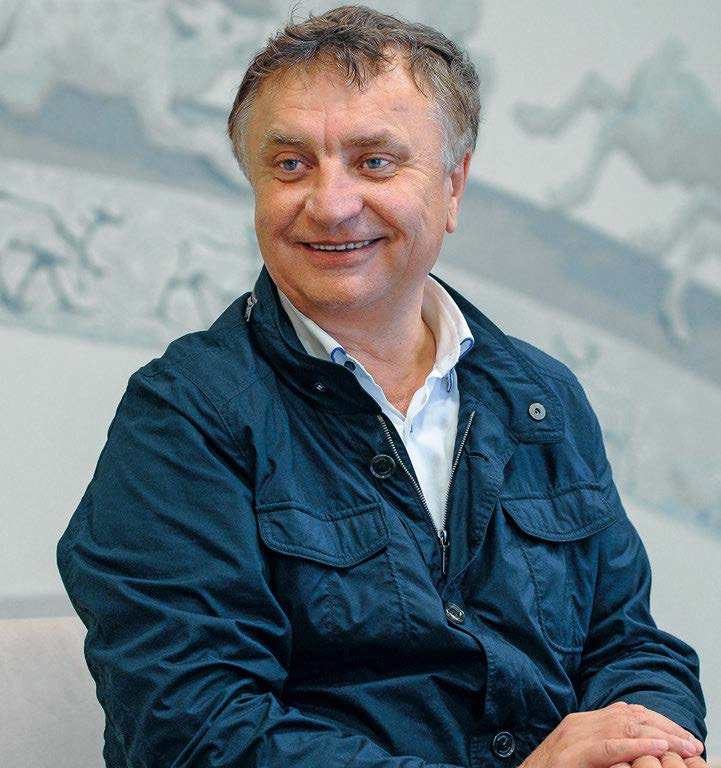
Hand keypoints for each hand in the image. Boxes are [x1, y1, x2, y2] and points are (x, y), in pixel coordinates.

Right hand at [519, 702, 703, 767]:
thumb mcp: (581, 756)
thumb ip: (604, 749)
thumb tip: (639, 751)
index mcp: (582, 723)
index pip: (627, 712)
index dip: (658, 721)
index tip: (683, 735)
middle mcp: (579, 724)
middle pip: (630, 716)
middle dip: (665, 728)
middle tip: (693, 742)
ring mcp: (573, 738)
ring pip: (624, 727)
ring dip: (660, 737)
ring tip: (684, 746)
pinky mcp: (570, 756)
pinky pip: (609, 748)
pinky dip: (636, 747)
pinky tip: (658, 750)